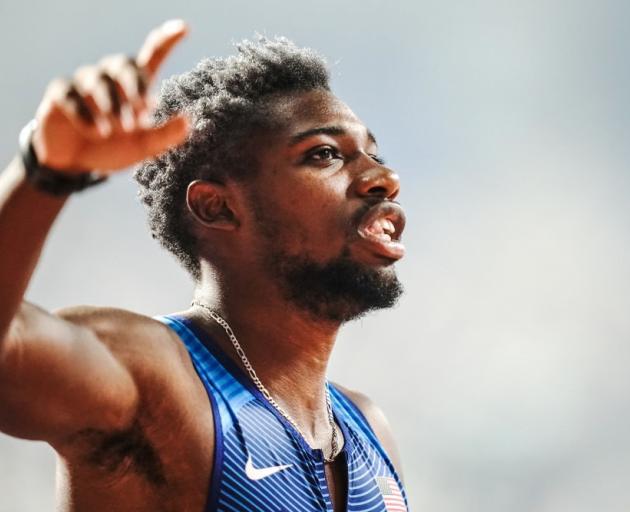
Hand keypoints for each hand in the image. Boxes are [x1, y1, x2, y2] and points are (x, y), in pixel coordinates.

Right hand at [31, 19, 190, 172]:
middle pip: (124, 65)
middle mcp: (110, 78)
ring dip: (109, 106)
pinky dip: (85, 114)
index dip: (166, 41)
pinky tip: (95, 131)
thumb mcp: (143, 147)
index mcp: (135, 86)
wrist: (76, 164)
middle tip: (138, 119)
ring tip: (112, 132)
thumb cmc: (113, 149)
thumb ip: (164, 136)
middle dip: (133, 89)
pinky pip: (72, 95)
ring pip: (98, 82)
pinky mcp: (60, 93)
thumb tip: (187, 121)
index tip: (183, 28)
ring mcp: (84, 83)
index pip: (152, 56)